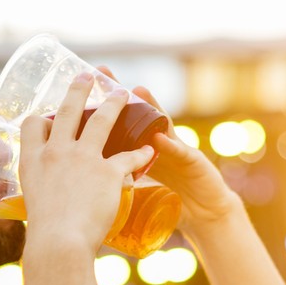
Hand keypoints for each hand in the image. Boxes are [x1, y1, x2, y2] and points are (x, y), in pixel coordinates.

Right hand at [18, 73, 154, 252]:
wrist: (59, 243)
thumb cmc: (44, 234)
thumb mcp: (33, 206)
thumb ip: (44, 195)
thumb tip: (51, 204)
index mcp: (33, 161)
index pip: (32, 126)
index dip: (39, 118)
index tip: (46, 115)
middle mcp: (56, 152)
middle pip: (67, 111)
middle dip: (78, 90)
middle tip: (86, 76)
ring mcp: (83, 159)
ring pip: (102, 121)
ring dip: (114, 104)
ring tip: (123, 93)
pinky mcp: (108, 172)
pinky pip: (130, 156)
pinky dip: (142, 153)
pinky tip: (150, 150)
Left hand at [94, 66, 242, 233]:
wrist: (205, 212)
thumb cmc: (171, 198)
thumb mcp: (143, 185)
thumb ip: (122, 176)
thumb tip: (85, 182)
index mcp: (142, 149)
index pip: (119, 123)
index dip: (100, 106)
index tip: (80, 87)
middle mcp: (158, 143)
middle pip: (137, 114)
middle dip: (120, 93)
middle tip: (103, 72)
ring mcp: (177, 149)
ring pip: (161, 124)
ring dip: (151, 106)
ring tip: (137, 91)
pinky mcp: (193, 162)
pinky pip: (179, 152)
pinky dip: (169, 145)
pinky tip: (159, 138)